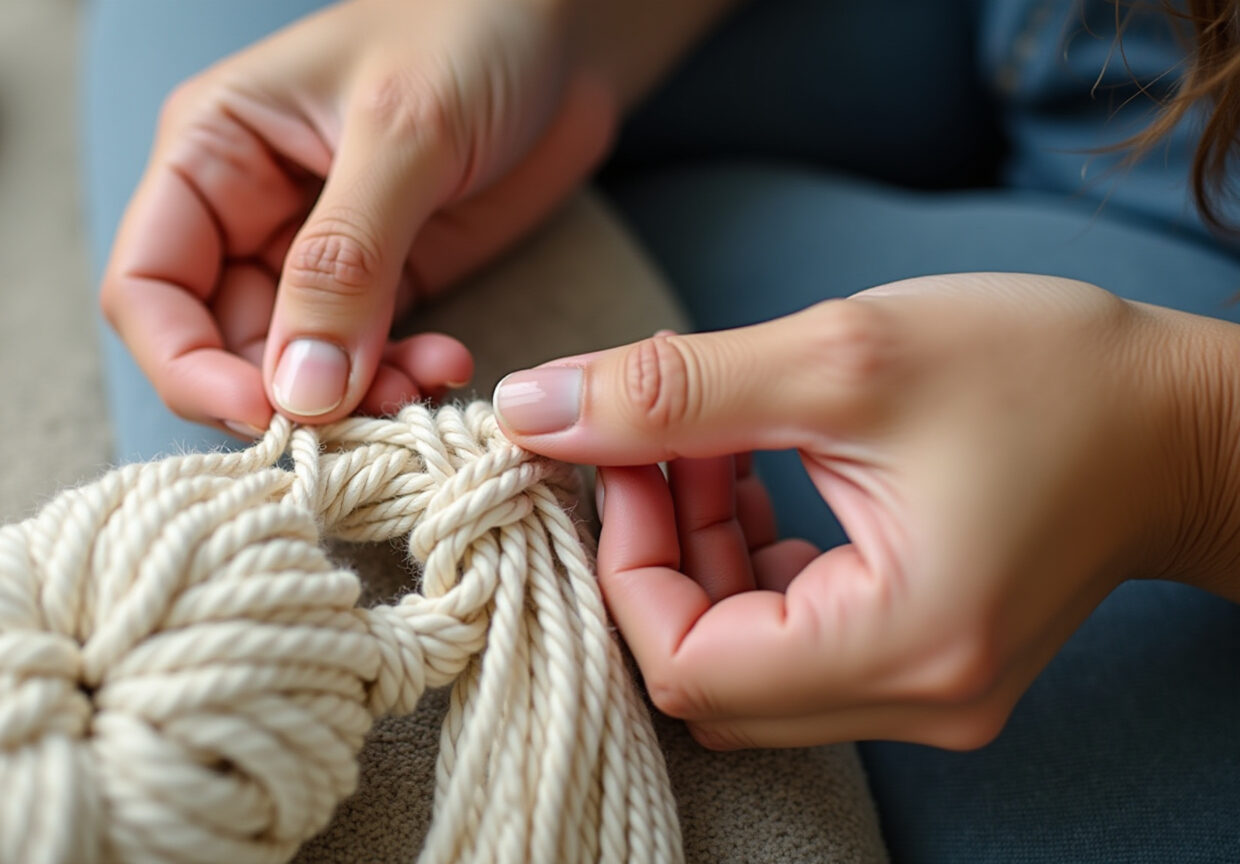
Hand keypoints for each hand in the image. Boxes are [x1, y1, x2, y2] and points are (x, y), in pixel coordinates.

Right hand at [99, 0, 614, 433]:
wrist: (569, 25)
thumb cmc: (473, 29)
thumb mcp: (403, 133)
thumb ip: (345, 263)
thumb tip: (300, 394)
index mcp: (212, 155)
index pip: (147, 288)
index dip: (187, 365)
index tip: (264, 414)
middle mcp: (246, 214)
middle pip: (217, 346)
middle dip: (284, 397)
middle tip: (363, 418)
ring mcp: (315, 257)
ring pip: (294, 369)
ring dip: (351, 402)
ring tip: (419, 392)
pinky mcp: (384, 286)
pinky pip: (365, 363)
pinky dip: (397, 383)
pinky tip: (449, 366)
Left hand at [494, 273, 1239, 748]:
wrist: (1180, 416)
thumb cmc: (1045, 372)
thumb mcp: (843, 358)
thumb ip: (672, 391)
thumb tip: (533, 408)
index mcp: (904, 647)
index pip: (687, 666)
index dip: (623, 563)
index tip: (618, 456)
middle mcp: (913, 701)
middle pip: (704, 675)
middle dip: (651, 556)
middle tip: (649, 445)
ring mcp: (920, 695)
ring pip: (738, 661)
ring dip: (691, 555)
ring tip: (704, 446)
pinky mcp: (921, 664)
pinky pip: (787, 646)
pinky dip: (742, 567)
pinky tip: (748, 477)